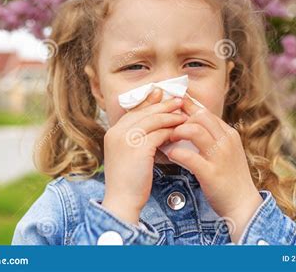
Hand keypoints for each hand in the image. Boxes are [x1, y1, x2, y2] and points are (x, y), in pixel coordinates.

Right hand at [102, 88, 187, 224]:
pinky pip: (159, 133)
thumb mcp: (128, 155)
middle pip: (144, 112)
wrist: (121, 201)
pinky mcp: (138, 148)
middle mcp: (117, 132)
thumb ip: (136, 138)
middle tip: (178, 100)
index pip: (133, 111)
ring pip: (153, 120)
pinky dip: (171, 131)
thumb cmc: (128, 181)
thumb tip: (155, 125)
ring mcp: (126, 139)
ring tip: (184, 114)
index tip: (160, 93)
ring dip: (170, 116)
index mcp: (112, 132)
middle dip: (163, 105)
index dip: (148, 102)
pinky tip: (180, 130)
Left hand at [167, 95, 262, 242]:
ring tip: (169, 139)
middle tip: (168, 126)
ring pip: (195, 131)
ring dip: (177, 132)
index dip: (188, 108)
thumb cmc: (231, 179)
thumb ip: (213, 138)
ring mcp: (220, 156)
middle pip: (201, 116)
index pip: (206, 112)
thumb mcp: (226, 152)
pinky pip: (189, 156)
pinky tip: (170, 155)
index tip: (174, 107)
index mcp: (229, 134)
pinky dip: (176, 153)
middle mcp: (226, 141)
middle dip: (181, 118)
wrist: (243, 205)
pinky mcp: (211, 173)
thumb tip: (192, 125)